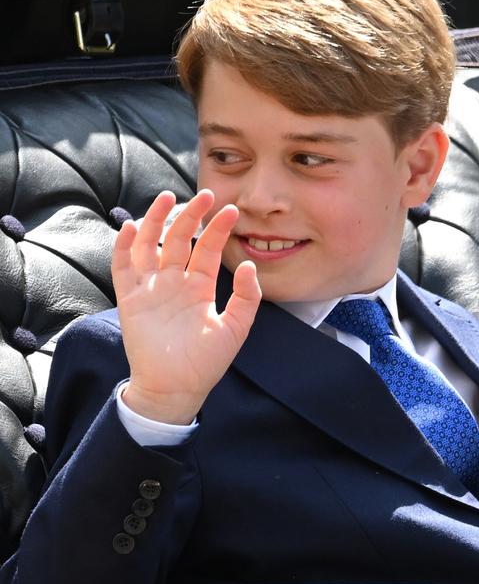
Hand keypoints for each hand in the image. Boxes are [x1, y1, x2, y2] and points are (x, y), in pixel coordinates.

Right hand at [112, 190, 260, 424]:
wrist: (176, 388)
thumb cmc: (206, 362)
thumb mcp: (235, 328)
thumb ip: (246, 298)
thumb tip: (249, 266)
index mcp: (200, 287)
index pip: (208, 249)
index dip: (218, 229)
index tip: (231, 210)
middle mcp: (175, 282)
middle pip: (180, 240)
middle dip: (191, 216)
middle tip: (205, 195)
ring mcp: (151, 288)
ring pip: (150, 245)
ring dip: (156, 221)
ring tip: (166, 198)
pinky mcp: (130, 298)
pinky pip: (124, 267)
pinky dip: (125, 246)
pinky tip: (134, 227)